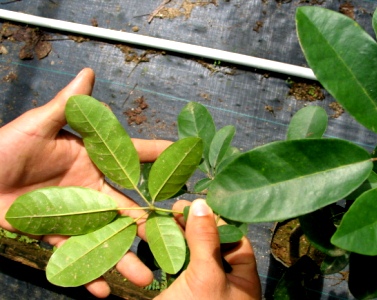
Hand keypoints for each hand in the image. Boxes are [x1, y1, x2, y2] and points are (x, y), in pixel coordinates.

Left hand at [0, 68, 171, 297]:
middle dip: (150, 224)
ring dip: (124, 259)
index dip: (157, 155)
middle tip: (174, 236)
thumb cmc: (2, 149)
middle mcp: (90, 190)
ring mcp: (75, 216)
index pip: (130, 157)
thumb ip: (67, 105)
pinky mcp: (55, 236)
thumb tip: (88, 72)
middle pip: (127, 208)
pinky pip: (75, 257)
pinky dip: (88, 274)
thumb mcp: (37, 126)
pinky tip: (102, 290)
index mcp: (91, 161)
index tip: (185, 156)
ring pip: (106, 238)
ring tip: (144, 278)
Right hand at [157, 199, 261, 299]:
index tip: (198, 202)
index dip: (217, 219)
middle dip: (193, 224)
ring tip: (163, 215)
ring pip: (190, 253)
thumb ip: (205, 239)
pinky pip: (175, 265)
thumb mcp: (207, 275)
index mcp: (242, 279)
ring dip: (177, 234)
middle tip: (175, 206)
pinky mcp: (181, 290)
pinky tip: (155, 233)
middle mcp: (224, 280)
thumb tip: (201, 203)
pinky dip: (166, 249)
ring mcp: (202, 285)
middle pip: (210, 243)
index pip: (234, 239)